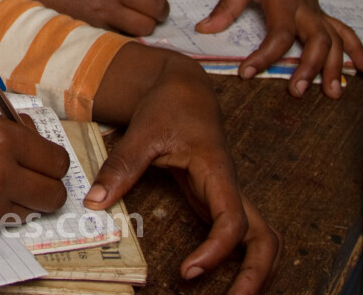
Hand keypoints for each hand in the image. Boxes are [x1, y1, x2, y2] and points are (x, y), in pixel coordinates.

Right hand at [0, 0, 168, 36]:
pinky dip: (123, 40)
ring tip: (129, 26)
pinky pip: (124, 39)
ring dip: (142, 29)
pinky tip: (111, 34)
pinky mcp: (94, 29)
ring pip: (146, 26)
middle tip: (147, 15)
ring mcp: (103, 8)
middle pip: (157, 4)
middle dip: (157, 12)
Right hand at [0, 113, 69, 243]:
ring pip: (30, 213)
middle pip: (54, 195)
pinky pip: (0, 225)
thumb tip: (33, 138)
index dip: (49, 160)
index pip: (57, 161)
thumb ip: (4, 130)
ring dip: (19, 201)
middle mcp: (1, 177)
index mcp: (1, 140)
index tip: (39, 158)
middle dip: (45, 186)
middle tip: (26, 177)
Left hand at [89, 47, 279, 291]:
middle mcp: (230, 188)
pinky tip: (217, 280)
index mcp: (218, 172)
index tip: (189, 271)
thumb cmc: (169, 105)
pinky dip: (237, 261)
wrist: (184, 87)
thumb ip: (121, 167)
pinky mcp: (218, 201)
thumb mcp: (143, 131)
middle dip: (257, 275)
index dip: (216, 251)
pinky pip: (238, 236)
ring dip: (256, 271)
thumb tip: (96, 202)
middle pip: (266, 238)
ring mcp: (227, 196)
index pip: (232, 221)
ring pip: (262, 239)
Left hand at [194, 0, 362, 96]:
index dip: (264, 56)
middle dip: (309, 67)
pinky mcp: (321, 13)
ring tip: (333, 94)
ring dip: (336, 66)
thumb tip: (203, 30)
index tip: (245, 73)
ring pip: (334, 40)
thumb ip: (226, 6)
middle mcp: (305, 8)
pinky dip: (357, 50)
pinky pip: (344, 32)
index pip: (279, 34)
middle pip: (316, 40)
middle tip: (297, 92)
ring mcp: (316, 11)